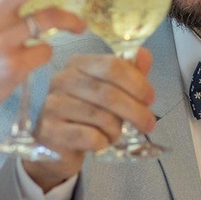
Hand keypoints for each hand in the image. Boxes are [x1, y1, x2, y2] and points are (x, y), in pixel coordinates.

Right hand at [23, 49, 155, 190]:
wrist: (57, 144)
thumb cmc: (86, 115)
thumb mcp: (110, 91)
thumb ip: (128, 73)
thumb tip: (144, 55)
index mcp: (78, 64)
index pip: (112, 66)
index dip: (137, 83)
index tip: (150, 99)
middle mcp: (62, 80)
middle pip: (108, 93)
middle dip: (135, 111)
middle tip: (148, 124)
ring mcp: (53, 105)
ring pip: (100, 117)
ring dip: (117, 130)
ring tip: (116, 134)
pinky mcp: (50, 131)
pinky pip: (89, 137)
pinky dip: (102, 142)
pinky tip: (101, 142)